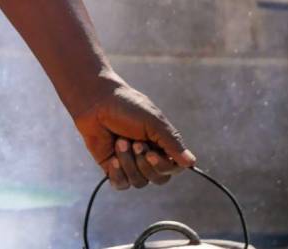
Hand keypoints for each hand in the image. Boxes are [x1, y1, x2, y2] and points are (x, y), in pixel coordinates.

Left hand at [73, 83, 194, 189]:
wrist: (97, 103)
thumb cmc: (127, 107)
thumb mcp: (153, 122)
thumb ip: (172, 142)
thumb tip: (191, 162)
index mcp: (162, 145)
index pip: (173, 169)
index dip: (163, 165)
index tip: (150, 152)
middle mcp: (148, 156)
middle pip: (158, 179)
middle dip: (144, 163)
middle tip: (133, 142)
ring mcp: (130, 164)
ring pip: (139, 182)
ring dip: (129, 163)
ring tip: (119, 142)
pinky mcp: (112, 168)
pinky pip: (121, 184)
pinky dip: (118, 173)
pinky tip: (113, 158)